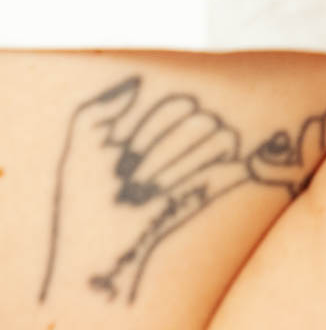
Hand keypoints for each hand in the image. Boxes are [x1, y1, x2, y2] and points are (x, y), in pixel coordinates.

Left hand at [39, 79, 259, 306]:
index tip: (116, 155)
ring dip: (179, 166)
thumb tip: (137, 83)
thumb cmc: (85, 198)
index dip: (148, 128)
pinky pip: (235, 165)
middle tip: (129, 180)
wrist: (94, 249)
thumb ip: (101, 106)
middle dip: (161, 150)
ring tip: (147, 193)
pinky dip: (220, 170)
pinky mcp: (214, 189)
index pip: (176, 104)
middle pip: (198, 118)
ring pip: (220, 136)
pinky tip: (174, 193)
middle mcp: (184, 137)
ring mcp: (201, 162)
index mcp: (157, 121)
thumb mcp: (81, 145)